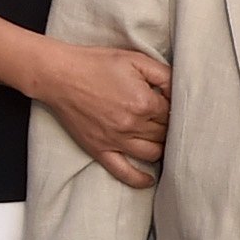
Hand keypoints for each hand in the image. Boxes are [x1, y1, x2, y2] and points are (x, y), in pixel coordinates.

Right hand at [34, 38, 170, 187]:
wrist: (60, 75)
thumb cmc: (97, 64)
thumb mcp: (136, 60)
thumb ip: (164, 75)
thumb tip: (180, 92)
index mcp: (143, 102)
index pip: (173, 113)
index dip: (175, 108)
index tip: (173, 105)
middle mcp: (132, 125)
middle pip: (165, 134)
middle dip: (170, 127)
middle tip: (170, 122)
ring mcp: (116, 140)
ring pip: (152, 153)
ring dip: (161, 148)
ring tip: (163, 142)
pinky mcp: (100, 149)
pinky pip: (123, 172)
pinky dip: (139, 179)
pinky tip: (150, 180)